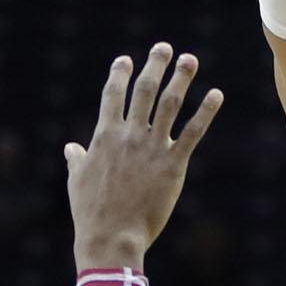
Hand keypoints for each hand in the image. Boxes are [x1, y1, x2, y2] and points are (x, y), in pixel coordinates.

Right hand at [66, 44, 223, 270]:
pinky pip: (192, 132)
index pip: (112, 95)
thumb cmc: (90, 212)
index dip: (119, 74)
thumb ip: (76, 159)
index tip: (126, 59)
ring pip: (170, 104)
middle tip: (164, 48)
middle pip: (144, 90)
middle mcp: (129, 135)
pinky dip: (206, 112)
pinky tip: (216, 95)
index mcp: (104, 135)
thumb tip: (70, 148)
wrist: (111, 237)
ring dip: (181, 79)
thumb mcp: (77, 181)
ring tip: (190, 60)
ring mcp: (152, 148)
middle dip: (155, 65)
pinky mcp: (172, 165)